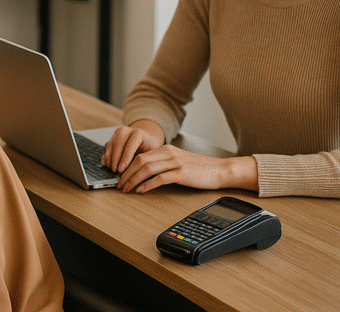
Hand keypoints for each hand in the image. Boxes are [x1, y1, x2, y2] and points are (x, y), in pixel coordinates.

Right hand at [101, 121, 165, 173]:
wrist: (147, 140)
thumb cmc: (150, 149)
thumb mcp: (152, 153)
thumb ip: (144, 160)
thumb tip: (136, 173)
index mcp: (138, 133)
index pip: (130, 145)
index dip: (125, 158)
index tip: (121, 169)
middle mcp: (127, 131)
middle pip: (118, 144)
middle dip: (115, 159)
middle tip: (115, 171)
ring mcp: (118, 133)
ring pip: (110, 145)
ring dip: (110, 159)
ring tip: (112, 170)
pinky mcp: (112, 137)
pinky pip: (107, 147)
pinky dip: (106, 156)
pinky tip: (107, 165)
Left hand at [116, 146, 257, 193]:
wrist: (220, 170)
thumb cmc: (200, 169)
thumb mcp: (178, 161)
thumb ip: (163, 163)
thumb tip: (145, 173)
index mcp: (166, 149)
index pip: (140, 156)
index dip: (127, 167)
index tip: (120, 177)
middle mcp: (169, 153)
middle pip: (140, 161)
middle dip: (126, 174)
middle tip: (119, 185)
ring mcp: (175, 162)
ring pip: (147, 169)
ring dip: (134, 180)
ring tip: (127, 189)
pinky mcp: (182, 173)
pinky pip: (160, 178)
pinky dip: (148, 184)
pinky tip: (141, 190)